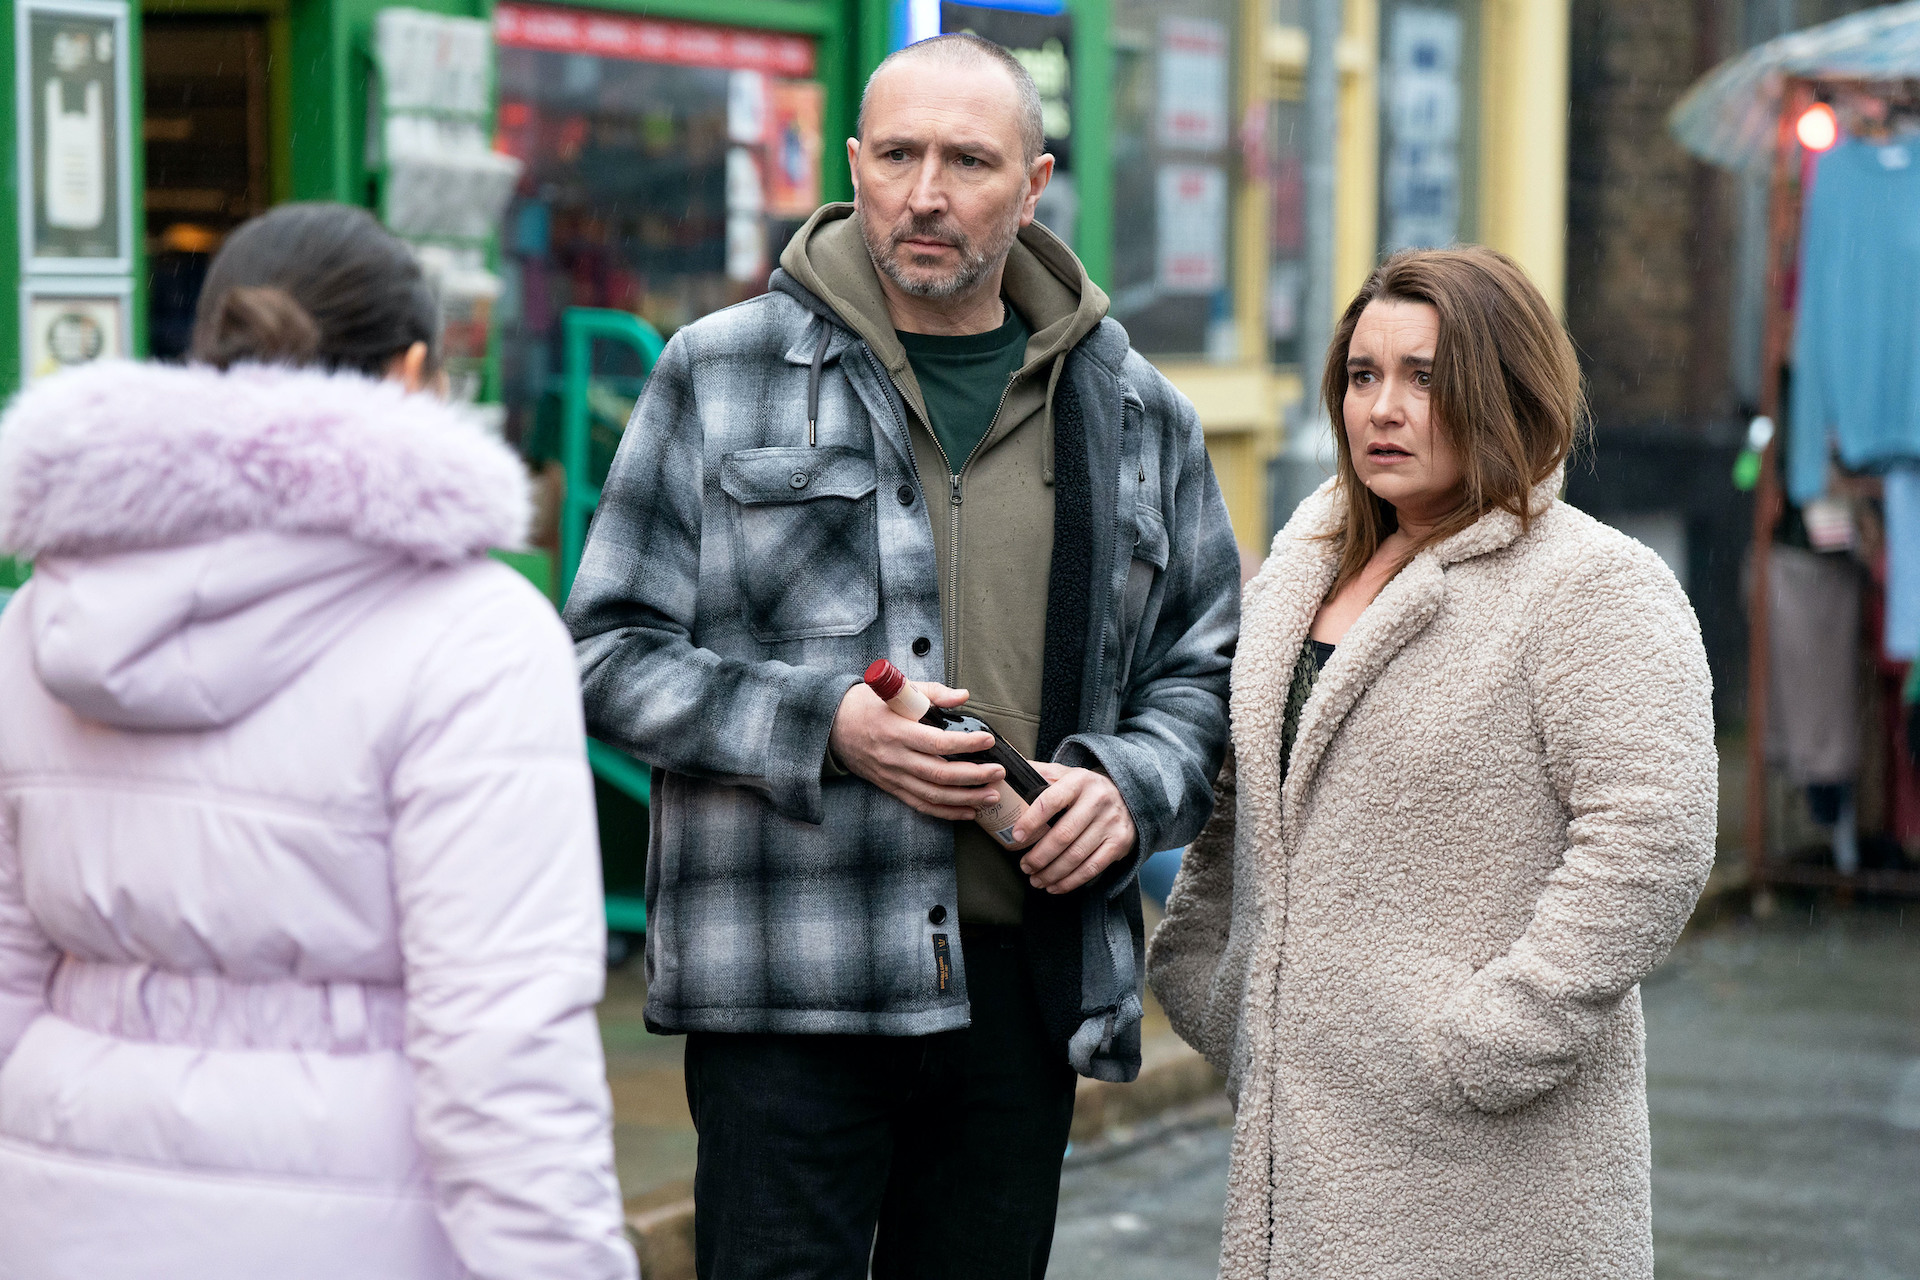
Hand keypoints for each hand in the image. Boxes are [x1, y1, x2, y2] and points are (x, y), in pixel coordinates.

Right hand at [829, 680, 1003, 820]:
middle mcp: (895, 758)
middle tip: (998, 772)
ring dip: (965, 799)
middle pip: (939, 774)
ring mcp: (893, 776)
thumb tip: (963, 696)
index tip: (988, 740)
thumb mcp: (897, 689)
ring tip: (991, 796)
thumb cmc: (868, 704)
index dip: (966, 744)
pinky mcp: (892, 787)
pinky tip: (968, 812)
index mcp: (897, 731)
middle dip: (974, 776)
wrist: (833, 725)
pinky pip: (921, 805)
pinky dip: (946, 812)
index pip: (937, 742)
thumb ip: (933, 693)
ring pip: (933, 795)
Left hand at [1011, 762, 1137, 893]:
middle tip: (1024, 866)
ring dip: (1052, 873)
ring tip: (1035, 880)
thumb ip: (1037, 773)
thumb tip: (1002, 774)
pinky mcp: (1120, 843)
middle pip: (1063, 835)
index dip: (1031, 820)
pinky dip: (1071, 881)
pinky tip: (1055, 886)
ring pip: (1076, 855)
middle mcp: (1098, 800)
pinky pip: (1092, 867)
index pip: (1051, 800)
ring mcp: (1111, 822)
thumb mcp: (1064, 774)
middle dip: (1039, 856)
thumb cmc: (1084, 788)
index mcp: (1079, 781)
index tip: (1016, 837)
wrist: (1127, 795)